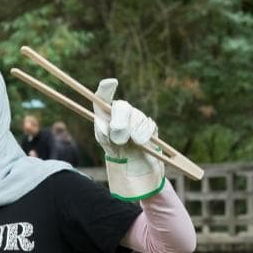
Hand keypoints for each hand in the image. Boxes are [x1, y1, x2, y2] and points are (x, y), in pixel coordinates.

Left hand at [93, 78, 164, 199]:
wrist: (135, 170)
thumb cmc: (117, 155)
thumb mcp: (106, 145)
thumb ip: (103, 133)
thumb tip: (106, 127)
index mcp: (106, 117)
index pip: (103, 98)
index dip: (106, 89)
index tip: (111, 83)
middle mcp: (121, 114)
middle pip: (122, 106)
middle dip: (120, 120)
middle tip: (119, 137)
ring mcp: (136, 119)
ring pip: (136, 116)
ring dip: (133, 130)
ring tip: (132, 143)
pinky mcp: (150, 127)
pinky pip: (149, 125)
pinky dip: (145, 133)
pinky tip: (142, 142)